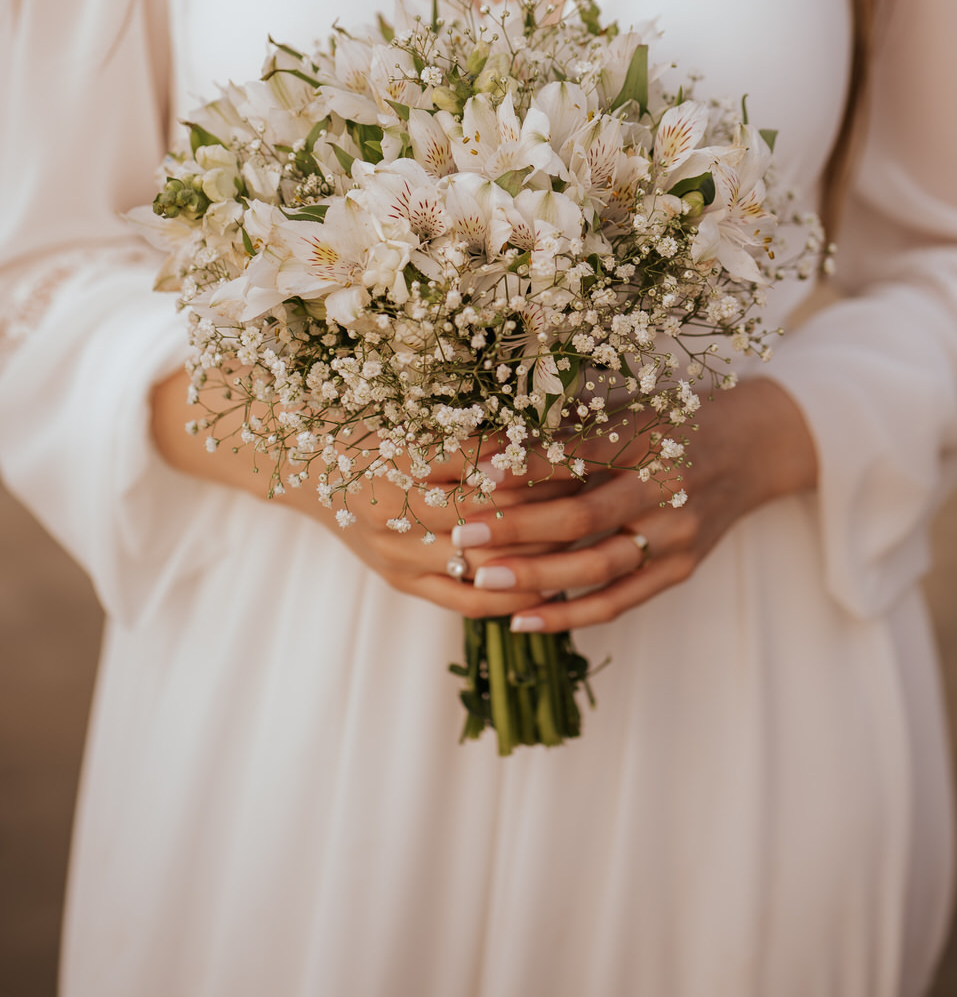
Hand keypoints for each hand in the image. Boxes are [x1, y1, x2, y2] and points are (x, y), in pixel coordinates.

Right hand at [150, 365, 581, 618]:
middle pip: (496, 523)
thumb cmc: (364, 419)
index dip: (545, 469)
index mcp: (404, 464)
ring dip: (539, 560)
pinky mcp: (402, 582)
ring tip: (590, 546)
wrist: (299, 462)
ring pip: (487, 568)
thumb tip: (552, 418)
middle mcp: (399, 517)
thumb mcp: (419, 410)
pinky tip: (550, 586)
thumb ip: (477, 422)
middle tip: (602, 503)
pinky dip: (510, 595)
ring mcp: (398, 557)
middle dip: (552, 515)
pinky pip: (466, 601)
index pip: (492, 474)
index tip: (591, 458)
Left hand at [446, 379, 818, 633]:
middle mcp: (666, 487)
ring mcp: (678, 534)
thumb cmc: (676, 418)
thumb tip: (493, 440)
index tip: (478, 472)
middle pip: (584, 516)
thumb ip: (572, 427)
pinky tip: (522, 620)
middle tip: (463, 534)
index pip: (581, 454)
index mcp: (650, 436)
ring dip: (536, 579)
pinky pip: (619, 601)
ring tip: (482, 580)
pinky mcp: (682, 569)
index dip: (528, 465)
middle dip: (518, 529)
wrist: (755, 447)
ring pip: (598, 567)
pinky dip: (569, 616)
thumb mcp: (631, 406)